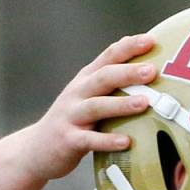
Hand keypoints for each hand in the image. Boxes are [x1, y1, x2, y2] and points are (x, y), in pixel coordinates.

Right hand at [20, 33, 158, 182]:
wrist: (36, 149)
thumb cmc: (74, 123)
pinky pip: (90, 140)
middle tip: (152, 71)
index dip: (128, 47)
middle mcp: (77, 93)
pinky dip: (108, 140)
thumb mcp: (89, 99)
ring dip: (121, 104)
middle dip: (128, 72)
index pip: (108, 57)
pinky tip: (126, 142)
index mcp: (85, 80)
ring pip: (97, 106)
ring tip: (144, 103)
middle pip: (104, 78)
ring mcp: (71, 116)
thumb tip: (148, 75)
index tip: (151, 40)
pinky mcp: (69, 140)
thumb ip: (111, 88)